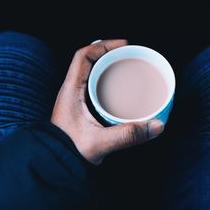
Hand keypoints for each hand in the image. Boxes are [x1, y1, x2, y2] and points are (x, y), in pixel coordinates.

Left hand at [51, 39, 164, 164]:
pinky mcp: (80, 108)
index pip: (83, 56)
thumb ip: (128, 135)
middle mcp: (71, 91)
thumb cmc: (68, 151)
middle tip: (129, 56)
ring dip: (109, 68)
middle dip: (110, 54)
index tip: (123, 45)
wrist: (53, 163)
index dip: (103, 46)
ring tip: (127, 69)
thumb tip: (155, 126)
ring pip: (92, 74)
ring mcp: (74, 99)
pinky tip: (121, 91)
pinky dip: (108, 83)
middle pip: (89, 61)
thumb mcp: (100, 142)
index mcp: (71, 90)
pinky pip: (94, 87)